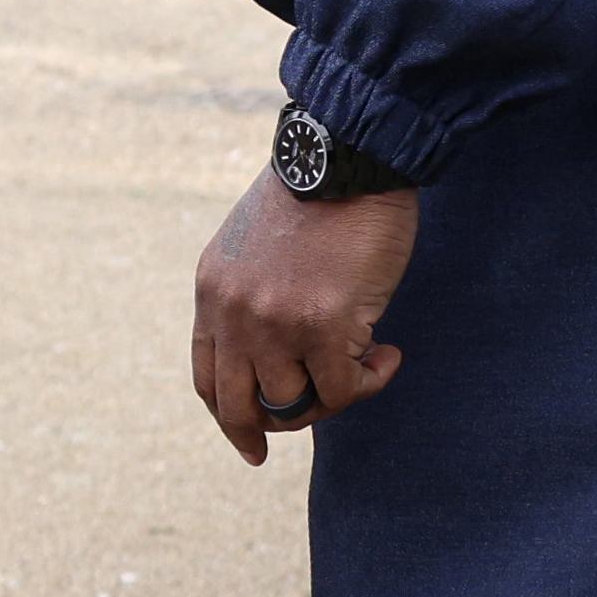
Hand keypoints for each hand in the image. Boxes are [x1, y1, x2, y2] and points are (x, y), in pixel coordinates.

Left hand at [191, 171, 415, 464]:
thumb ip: (252, 295)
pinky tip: (389, 354)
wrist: (347, 156)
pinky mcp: (324, 325)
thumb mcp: (255, 244)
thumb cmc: (317, 195)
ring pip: (298, 403)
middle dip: (273, 429)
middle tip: (308, 423)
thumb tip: (277, 350)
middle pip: (240, 406)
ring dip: (335, 394)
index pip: (207, 378)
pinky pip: (346, 388)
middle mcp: (233, 314)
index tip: (249, 441)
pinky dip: (373, 380)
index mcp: (213, 293)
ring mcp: (275, 324)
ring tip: (364, 362)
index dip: (229, 416)